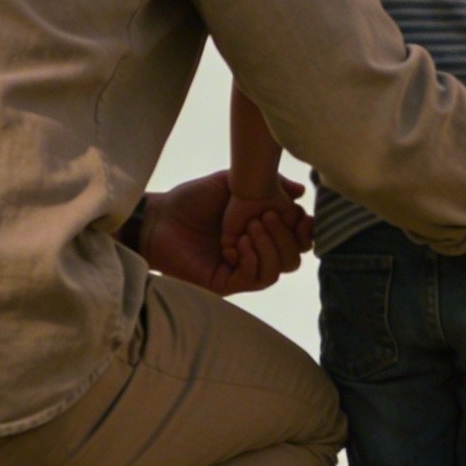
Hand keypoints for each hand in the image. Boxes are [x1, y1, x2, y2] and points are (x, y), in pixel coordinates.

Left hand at [134, 171, 312, 296]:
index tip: (303, 216)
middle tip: (264, 216)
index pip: (298, 239)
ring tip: (251, 226)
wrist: (159, 218)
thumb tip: (300, 192)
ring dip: (270, 247)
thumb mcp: (232, 182)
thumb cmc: (192, 199)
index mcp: (262, 231)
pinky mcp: (227, 282)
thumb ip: (267, 184)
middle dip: (285, 236)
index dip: (306, 231)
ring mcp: (242, 269)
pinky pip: (256, 279)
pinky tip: (240, 243)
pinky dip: (254, 259)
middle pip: (293, 257)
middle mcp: (256, 252)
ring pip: (278, 270)